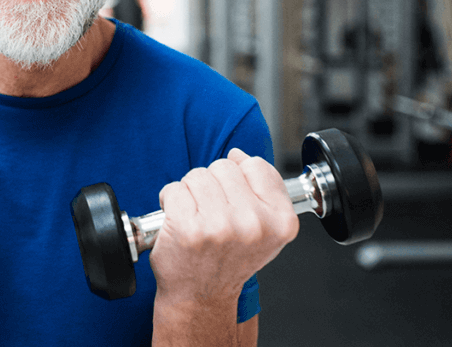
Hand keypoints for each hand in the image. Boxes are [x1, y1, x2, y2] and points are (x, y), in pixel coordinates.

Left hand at [150, 149, 299, 308]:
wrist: (202, 296)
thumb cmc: (229, 260)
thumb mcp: (265, 229)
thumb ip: (261, 188)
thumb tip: (238, 155)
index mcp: (281, 221)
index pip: (256, 165)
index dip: (239, 177)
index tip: (234, 200)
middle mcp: (254, 224)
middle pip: (223, 166)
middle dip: (212, 185)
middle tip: (212, 214)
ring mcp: (221, 226)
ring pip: (197, 175)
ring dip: (190, 192)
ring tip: (196, 217)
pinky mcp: (189, 228)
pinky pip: (174, 189)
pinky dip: (170, 200)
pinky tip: (179, 221)